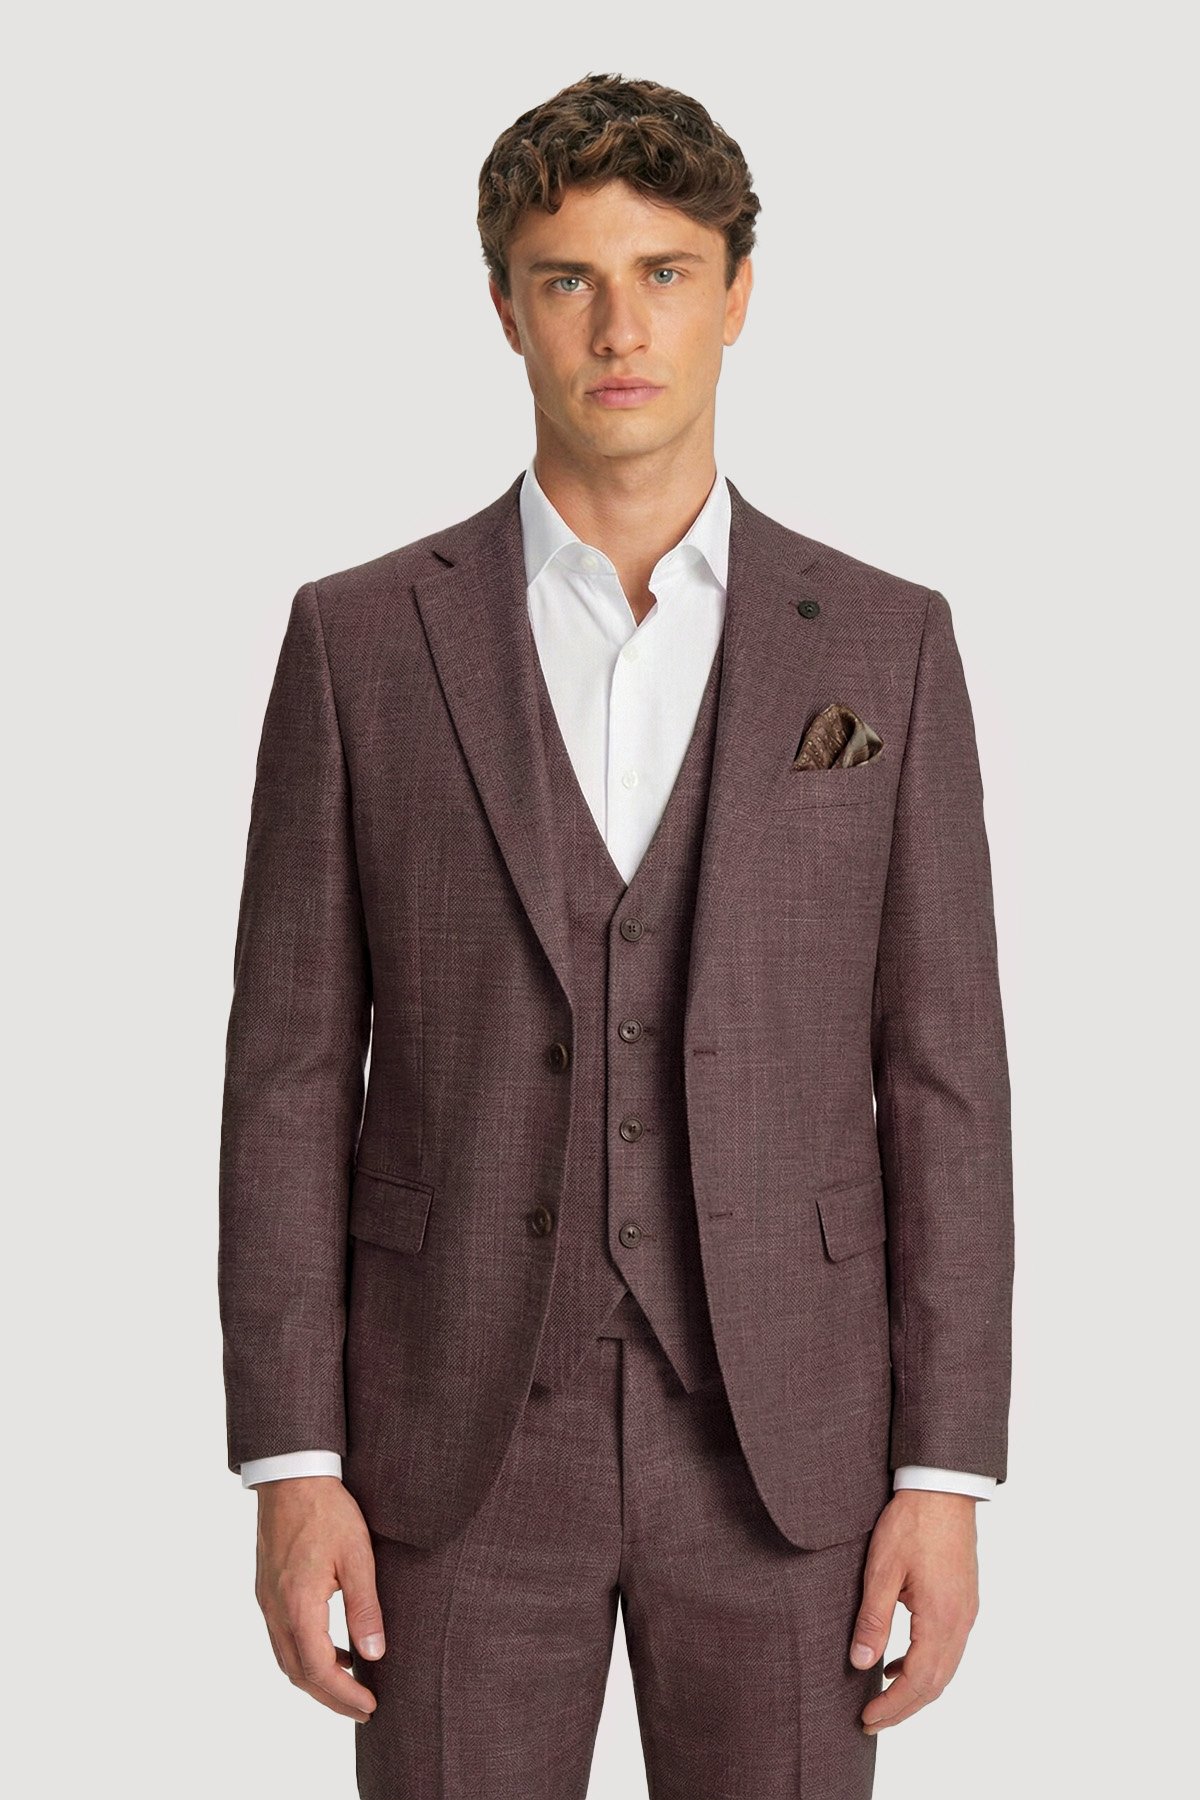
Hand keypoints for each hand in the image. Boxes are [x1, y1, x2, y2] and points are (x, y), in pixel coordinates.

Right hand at [253, 1475, 384, 1721]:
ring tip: (351, 1686)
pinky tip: (334, 1650)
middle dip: (331, 1698)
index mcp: (298, 1604)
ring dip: (317, 1679)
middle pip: (298, 1673)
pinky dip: (306, 1655)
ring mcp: (267, 1602)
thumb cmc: (328, 1511)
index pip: (319, 1669)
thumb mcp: (358, 1556)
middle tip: (363, 1709)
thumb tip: (375, 1655)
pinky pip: (283, 1638)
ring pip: (287, 1659)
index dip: (344, 1695)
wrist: (292, 1477)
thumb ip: (366, 1608)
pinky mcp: (267, 1591)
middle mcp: (275, 1610)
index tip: (371, 1707)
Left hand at [849, 1489, 979, 1734]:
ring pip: (945, 1668)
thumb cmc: (912, 1522)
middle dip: (904, 1708)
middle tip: (872, 1720)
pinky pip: (948, 1648)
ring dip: (916, 1689)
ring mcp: (966, 1611)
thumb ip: (873, 1618)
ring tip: (882, 1698)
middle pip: (935, 1684)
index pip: (918, 1681)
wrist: (942, 1488)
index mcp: (941, 1617)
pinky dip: (925, 1665)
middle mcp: (960, 1621)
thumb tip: (860, 1662)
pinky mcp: (964, 1600)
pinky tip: (899, 1661)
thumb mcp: (882, 1568)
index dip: (893, 1706)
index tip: (867, 1719)